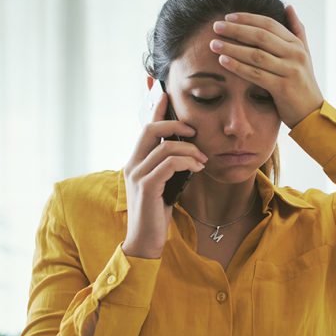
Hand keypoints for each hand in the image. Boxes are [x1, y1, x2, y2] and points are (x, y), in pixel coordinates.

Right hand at [121, 83, 207, 258]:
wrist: (145, 242)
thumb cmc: (157, 214)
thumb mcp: (165, 184)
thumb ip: (170, 167)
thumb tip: (188, 152)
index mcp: (136, 161)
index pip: (145, 129)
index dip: (156, 109)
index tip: (166, 93)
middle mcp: (132, 164)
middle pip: (150, 129)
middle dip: (175, 124)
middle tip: (195, 131)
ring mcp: (137, 175)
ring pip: (165, 147)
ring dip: (190, 150)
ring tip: (203, 160)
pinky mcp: (146, 187)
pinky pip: (169, 164)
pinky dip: (187, 162)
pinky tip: (198, 169)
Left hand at [208, 4, 324, 128]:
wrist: (312, 113)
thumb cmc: (303, 83)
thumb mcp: (304, 54)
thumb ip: (297, 30)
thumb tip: (288, 6)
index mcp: (296, 44)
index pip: (269, 24)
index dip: (247, 18)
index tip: (228, 17)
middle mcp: (295, 55)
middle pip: (260, 36)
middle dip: (236, 30)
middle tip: (216, 26)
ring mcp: (290, 71)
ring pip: (256, 55)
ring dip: (232, 48)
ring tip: (214, 44)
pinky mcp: (283, 88)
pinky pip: (256, 74)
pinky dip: (238, 67)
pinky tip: (223, 62)